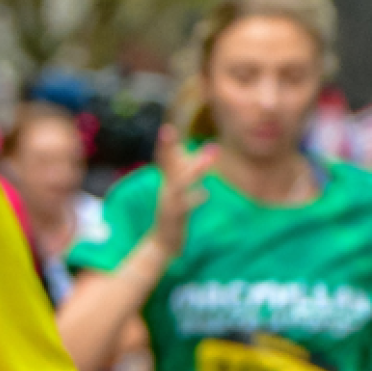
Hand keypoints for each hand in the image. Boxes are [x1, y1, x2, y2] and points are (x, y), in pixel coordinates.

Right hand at [147, 128, 216, 258]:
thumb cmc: (174, 215)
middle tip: (170, 130)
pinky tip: (205, 194)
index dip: (165, 145)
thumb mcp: (179, 194)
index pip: (164, 160)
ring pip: (179, 183)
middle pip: (168, 165)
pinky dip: (193, 199)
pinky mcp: (174, 217)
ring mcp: (168, 202)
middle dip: (169, 148)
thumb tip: (199, 158)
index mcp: (167, 182)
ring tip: (207, 159)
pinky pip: (183, 207)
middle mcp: (166, 189)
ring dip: (193, 170)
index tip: (167, 128)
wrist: (164, 242)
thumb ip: (186, 175)